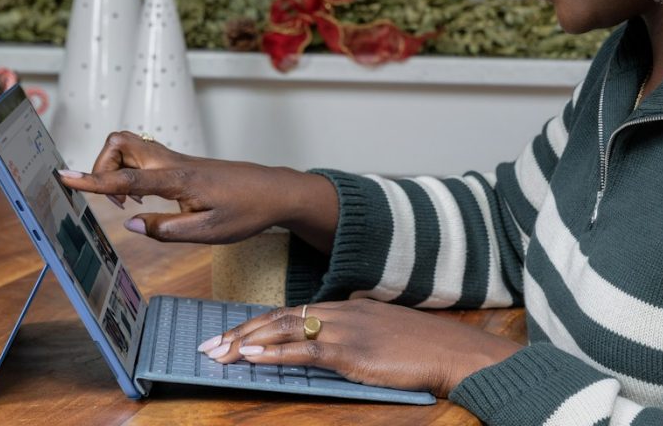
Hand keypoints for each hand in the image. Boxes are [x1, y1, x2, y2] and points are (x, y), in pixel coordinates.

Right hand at [56, 131, 338, 248]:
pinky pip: (142, 156)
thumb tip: (131, 224)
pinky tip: (145, 197)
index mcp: (178, 180)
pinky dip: (131, 172)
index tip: (64, 178)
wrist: (274, 190)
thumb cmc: (246, 212)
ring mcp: (176, 159)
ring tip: (131, 203)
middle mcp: (173, 162)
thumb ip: (168, 230)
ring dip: (116, 169)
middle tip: (116, 201)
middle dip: (102, 167)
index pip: (126, 177)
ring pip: (129, 146)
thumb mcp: (209, 233)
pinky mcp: (179, 163)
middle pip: (120, 144)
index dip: (93, 180)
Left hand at [197, 298, 521, 397]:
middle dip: (240, 331)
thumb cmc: (423, 348)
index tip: (231, 336)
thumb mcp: (384, 334)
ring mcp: (346, 328)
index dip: (258, 324)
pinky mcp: (352, 350)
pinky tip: (250, 356)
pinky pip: (304, 349)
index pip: (292, 312)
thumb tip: (329, 348)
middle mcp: (342, 311)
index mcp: (347, 307)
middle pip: (280, 317)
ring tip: (218, 351)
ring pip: (284, 329)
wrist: (453, 351)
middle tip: (208, 344)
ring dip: (246, 341)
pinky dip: (273, 352)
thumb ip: (355, 336)